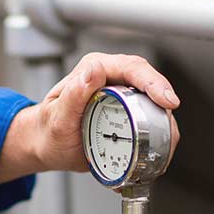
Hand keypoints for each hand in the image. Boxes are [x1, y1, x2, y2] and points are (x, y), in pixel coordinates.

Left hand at [0, 53, 180, 182]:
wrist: (44, 145)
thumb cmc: (47, 130)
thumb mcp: (57, 116)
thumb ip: (74, 94)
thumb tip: (95, 70)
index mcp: (92, 69)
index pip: (131, 67)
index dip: (153, 82)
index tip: (166, 100)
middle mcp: (110, 78)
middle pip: (149, 83)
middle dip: (164, 102)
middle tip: (169, 127)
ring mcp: (121, 95)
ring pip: (153, 101)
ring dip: (164, 121)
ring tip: (166, 142)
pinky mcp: (127, 112)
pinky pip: (148, 117)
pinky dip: (157, 132)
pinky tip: (159, 146)